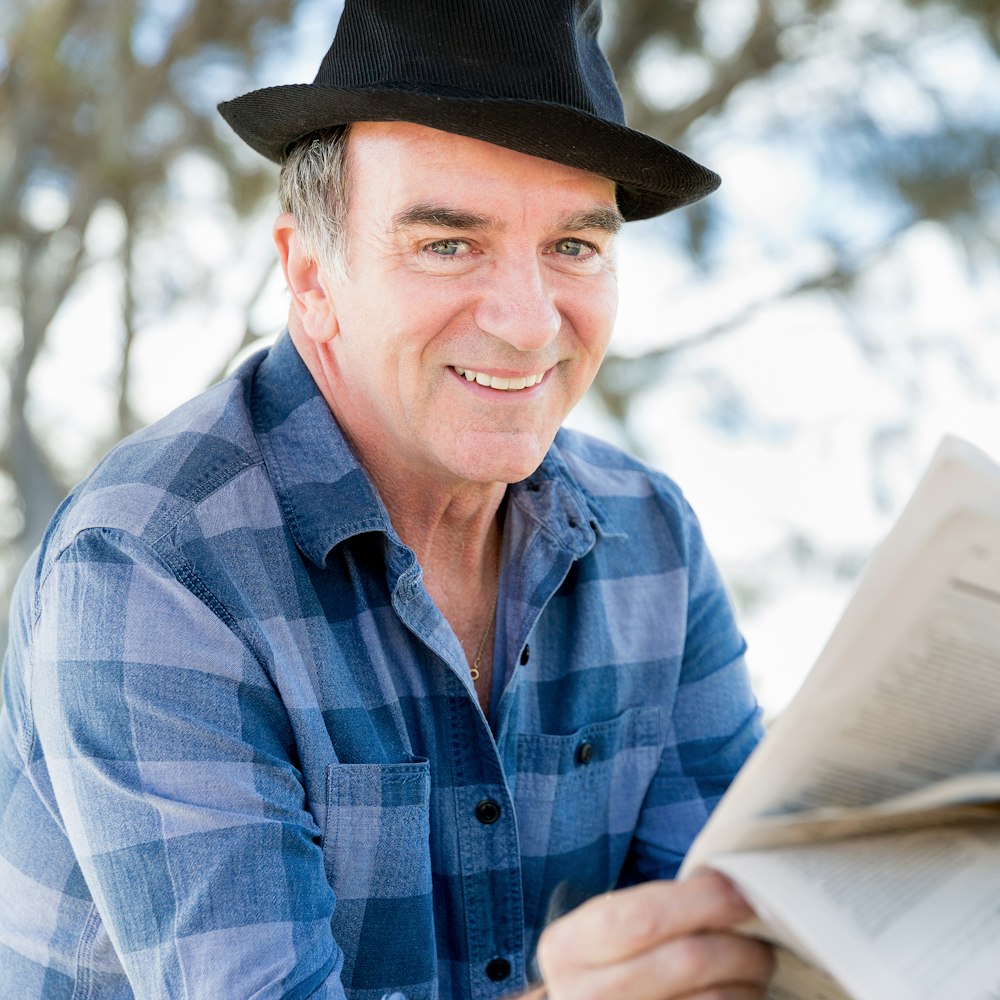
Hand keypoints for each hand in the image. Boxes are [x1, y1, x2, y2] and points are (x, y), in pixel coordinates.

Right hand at [533, 872, 773, 999]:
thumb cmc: (594, 972)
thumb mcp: (594, 936)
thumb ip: (646, 912)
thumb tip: (724, 888)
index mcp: (568, 948)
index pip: (644, 917)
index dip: (702, 901)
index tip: (740, 892)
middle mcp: (586, 995)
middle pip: (687, 961)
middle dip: (739, 946)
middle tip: (761, 940)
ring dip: (747, 984)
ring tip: (753, 970)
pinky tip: (739, 995)